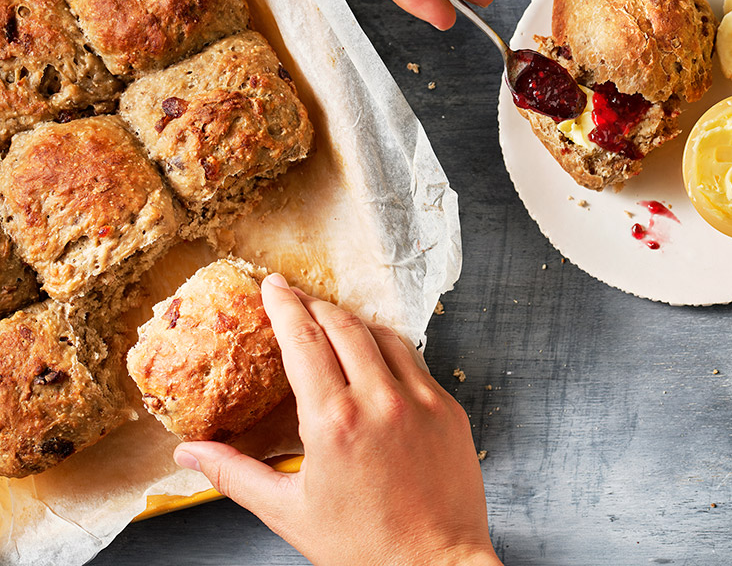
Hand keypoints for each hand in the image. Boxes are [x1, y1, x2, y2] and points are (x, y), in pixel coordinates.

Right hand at [174, 274, 500, 565]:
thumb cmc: (365, 548)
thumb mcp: (289, 512)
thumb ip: (235, 474)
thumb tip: (188, 453)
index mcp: (334, 421)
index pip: (302, 339)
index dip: (283, 306)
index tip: (271, 286)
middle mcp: (380, 400)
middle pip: (342, 325)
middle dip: (314, 306)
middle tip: (294, 299)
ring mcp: (421, 400)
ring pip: (383, 335)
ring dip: (354, 322)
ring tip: (332, 322)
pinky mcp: (449, 408)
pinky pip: (416, 361)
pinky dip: (390, 349)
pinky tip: (377, 357)